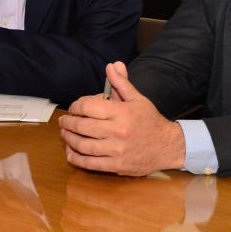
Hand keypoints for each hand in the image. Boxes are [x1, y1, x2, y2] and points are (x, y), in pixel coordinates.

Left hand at [60, 62, 184, 175]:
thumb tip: (112, 65)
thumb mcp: (138, 99)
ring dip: (69, 139)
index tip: (74, 108)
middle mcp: (117, 131)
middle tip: (64, 121)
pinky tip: (70, 153)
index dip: (76, 106)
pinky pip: (90, 163)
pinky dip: (76, 158)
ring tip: (65, 134)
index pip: (88, 107)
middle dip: (68, 123)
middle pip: (82, 126)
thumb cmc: (150, 121)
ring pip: (82, 145)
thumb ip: (122, 83)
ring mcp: (116, 150)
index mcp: (122, 112)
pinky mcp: (116, 165)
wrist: (167, 146)